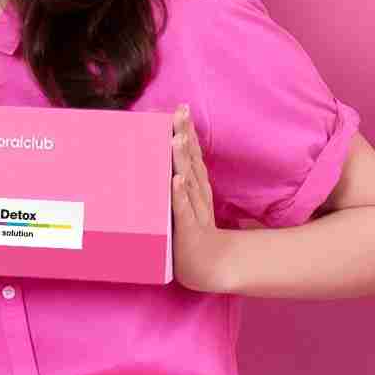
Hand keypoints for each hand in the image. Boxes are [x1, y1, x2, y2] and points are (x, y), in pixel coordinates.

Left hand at [171, 103, 233, 293]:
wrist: (208, 267)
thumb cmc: (191, 230)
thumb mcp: (186, 201)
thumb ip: (179, 178)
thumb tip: (165, 156)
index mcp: (197, 185)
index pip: (193, 154)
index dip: (188, 130)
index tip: (181, 108)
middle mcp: (198, 194)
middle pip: (192, 161)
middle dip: (185, 136)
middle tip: (179, 113)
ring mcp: (194, 211)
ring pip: (187, 181)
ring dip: (182, 160)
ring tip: (176, 139)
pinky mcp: (188, 230)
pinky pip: (182, 210)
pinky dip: (179, 196)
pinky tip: (175, 181)